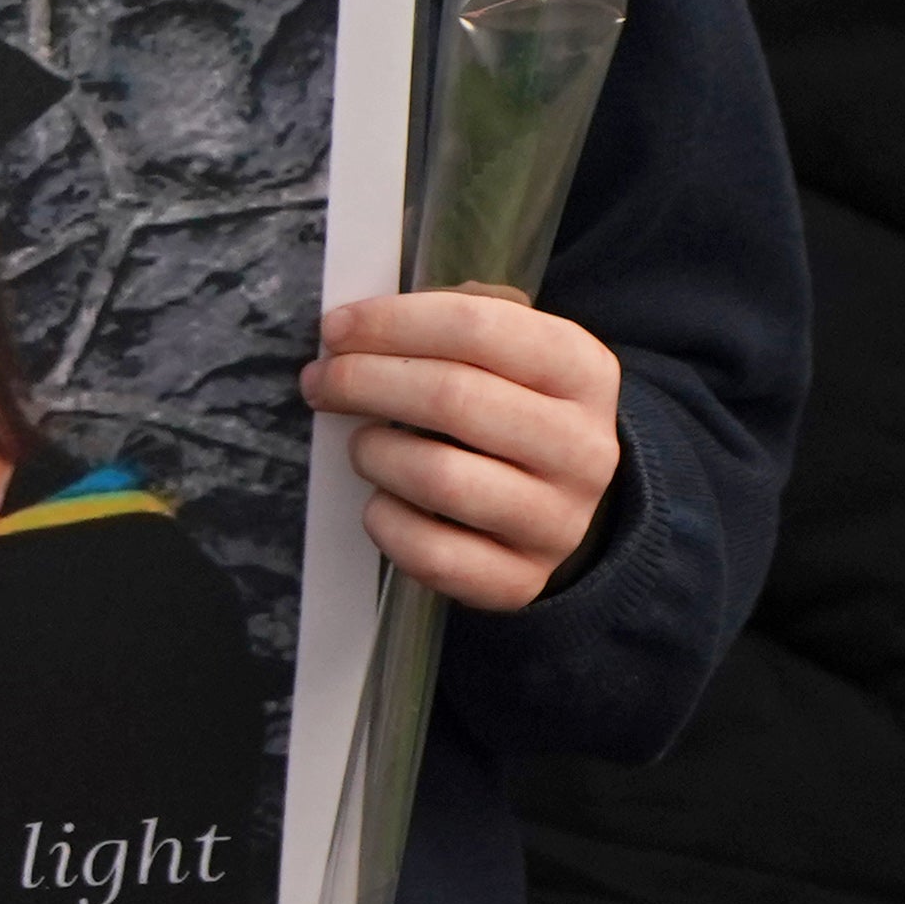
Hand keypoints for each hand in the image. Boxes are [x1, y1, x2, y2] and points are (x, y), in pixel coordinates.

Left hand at [307, 287, 627, 611]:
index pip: (479, 327)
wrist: (558, 504)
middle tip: (321, 382)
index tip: (334, 330)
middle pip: (453, 398)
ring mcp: (557, 521)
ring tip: (362, 444)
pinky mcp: (521, 580)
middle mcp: (583, 447)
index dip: (391, 323)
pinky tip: (382, 501)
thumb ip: (450, 323)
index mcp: (583, 371)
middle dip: (363, 382)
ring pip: (441, 478)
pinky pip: (430, 553)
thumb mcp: (508, 353)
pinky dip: (385, 522)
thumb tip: (358, 327)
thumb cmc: (508, 411)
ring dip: (374, 452)